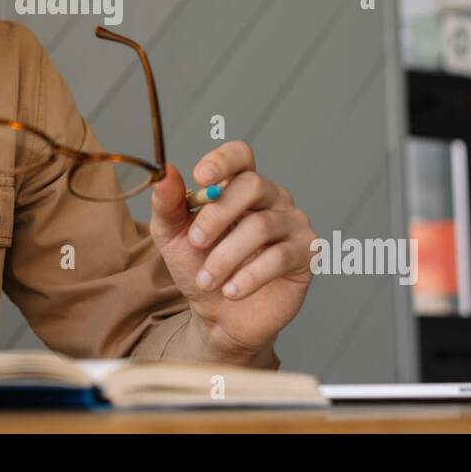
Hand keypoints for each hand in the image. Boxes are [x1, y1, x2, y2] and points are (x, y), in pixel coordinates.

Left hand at [149, 140, 315, 361]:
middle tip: (196, 242)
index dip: (223, 161)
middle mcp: (272, 197)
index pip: (240, 156)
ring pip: (262, 225)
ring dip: (227, 255)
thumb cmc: (199, 268)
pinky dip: (250, 275)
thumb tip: (164, 172)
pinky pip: (280, 256)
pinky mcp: (306, 253)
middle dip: (218, 215)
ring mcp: (292, 223)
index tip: (200, 177)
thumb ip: (167, 203)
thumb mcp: (173, 235)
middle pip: (252, 185)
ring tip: (206, 280)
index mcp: (240, 185)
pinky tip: (232, 291)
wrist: (218, 316)